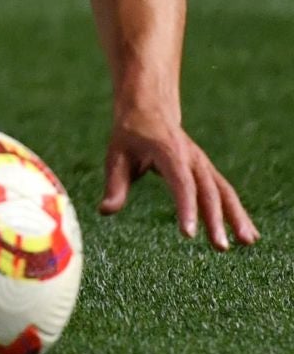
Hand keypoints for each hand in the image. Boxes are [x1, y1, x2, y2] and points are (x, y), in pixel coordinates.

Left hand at [101, 106, 258, 249]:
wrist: (149, 106)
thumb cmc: (130, 134)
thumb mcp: (116, 155)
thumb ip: (115, 185)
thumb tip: (105, 211)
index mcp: (168, 151)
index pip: (181, 182)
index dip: (186, 207)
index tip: (188, 234)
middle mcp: (191, 157)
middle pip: (207, 190)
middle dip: (215, 219)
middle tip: (220, 247)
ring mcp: (202, 164)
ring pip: (224, 191)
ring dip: (236, 216)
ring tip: (248, 243)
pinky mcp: (207, 171)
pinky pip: (225, 193)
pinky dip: (237, 213)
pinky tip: (249, 236)